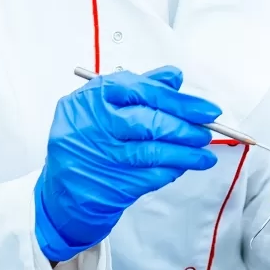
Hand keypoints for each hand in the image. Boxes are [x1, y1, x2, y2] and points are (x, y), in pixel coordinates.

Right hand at [35, 65, 220, 262]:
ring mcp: (98, 156)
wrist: (62, 192)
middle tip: (206, 131)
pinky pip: (149, 176)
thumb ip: (141, 88)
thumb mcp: (105, 106)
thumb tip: (174, 77)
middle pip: (148, 122)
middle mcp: (91, 124)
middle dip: (184, 127)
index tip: (204, 109)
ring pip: (152, 152)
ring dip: (185, 154)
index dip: (178, 101)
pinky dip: (171, 171)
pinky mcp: (107, 185)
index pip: (142, 91)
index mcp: (91, 97)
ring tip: (203, 154)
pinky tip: (182, 167)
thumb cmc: (87, 141)